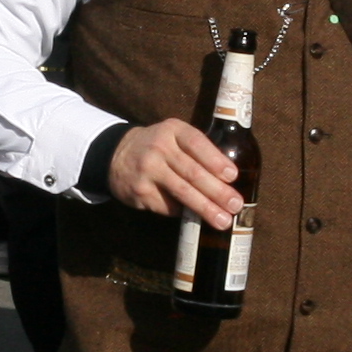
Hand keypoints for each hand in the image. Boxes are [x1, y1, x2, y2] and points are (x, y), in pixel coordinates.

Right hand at [107, 118, 238, 226]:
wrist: (115, 154)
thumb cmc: (157, 146)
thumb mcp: (173, 136)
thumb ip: (196, 149)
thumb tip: (227, 180)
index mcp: (172, 130)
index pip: (197, 144)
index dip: (216, 160)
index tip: (232, 176)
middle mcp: (159, 148)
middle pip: (193, 172)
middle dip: (217, 191)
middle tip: (235, 205)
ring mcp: (148, 170)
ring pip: (182, 192)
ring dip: (205, 208)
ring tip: (223, 220)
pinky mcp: (141, 191)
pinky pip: (169, 205)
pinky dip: (185, 212)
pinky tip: (196, 217)